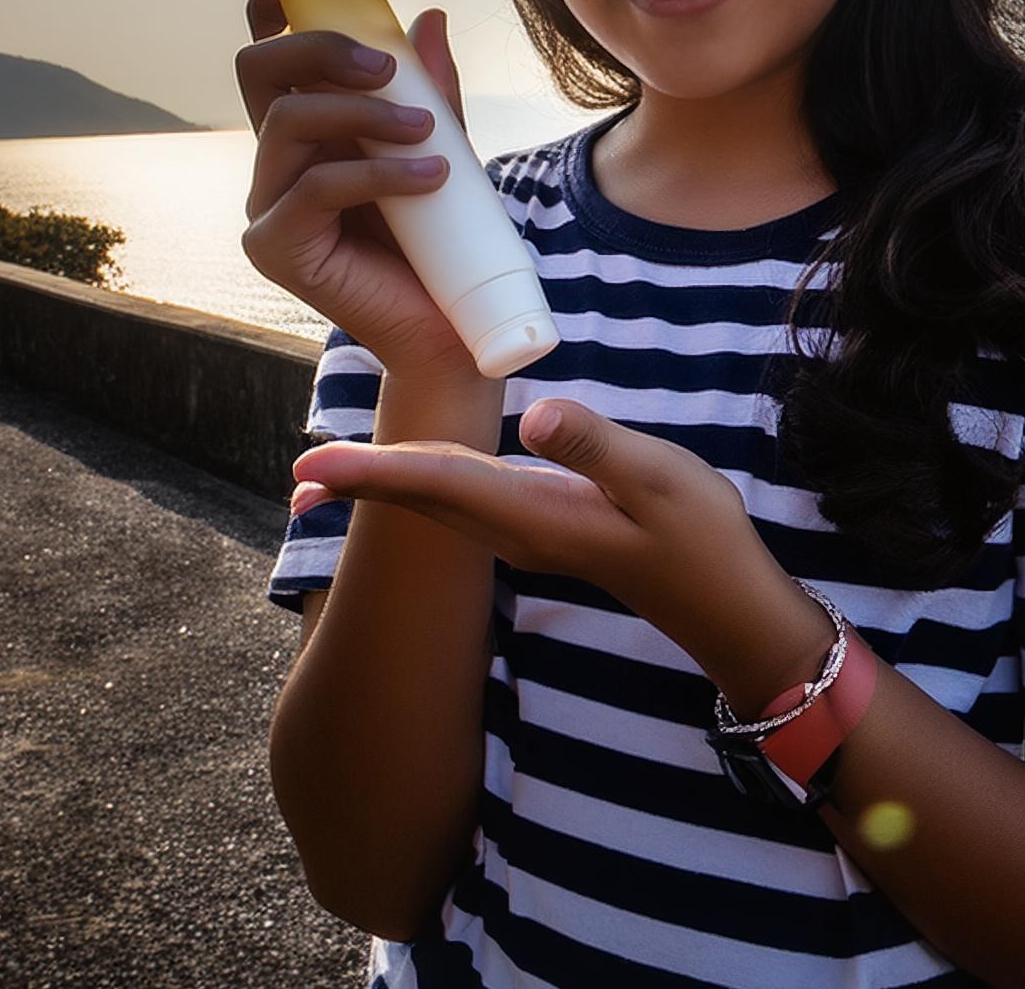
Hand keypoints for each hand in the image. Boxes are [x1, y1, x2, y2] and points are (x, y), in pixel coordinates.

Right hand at [236, 0, 486, 390]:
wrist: (448, 336)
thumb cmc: (441, 246)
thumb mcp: (443, 153)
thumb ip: (430, 96)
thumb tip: (428, 17)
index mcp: (305, 136)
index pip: (270, 64)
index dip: (269, 12)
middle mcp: (274, 165)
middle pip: (261, 73)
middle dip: (320, 48)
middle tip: (386, 64)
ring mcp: (267, 207)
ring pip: (290, 122)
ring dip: (364, 113)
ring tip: (431, 135)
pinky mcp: (276, 248)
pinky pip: (317, 187)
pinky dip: (379, 172)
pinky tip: (431, 176)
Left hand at [289, 399, 821, 702]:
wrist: (728, 606)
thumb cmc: (701, 539)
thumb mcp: (658, 480)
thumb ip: (595, 446)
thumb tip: (533, 418)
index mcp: (532, 516)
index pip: (435, 485)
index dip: (371, 471)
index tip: (311, 466)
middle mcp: (515, 532)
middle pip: (422, 500)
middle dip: (359, 484)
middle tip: (296, 473)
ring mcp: (527, 536)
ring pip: (439, 504)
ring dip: (385, 486)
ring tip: (330, 476)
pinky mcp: (543, 529)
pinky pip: (465, 503)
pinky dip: (427, 483)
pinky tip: (414, 474)